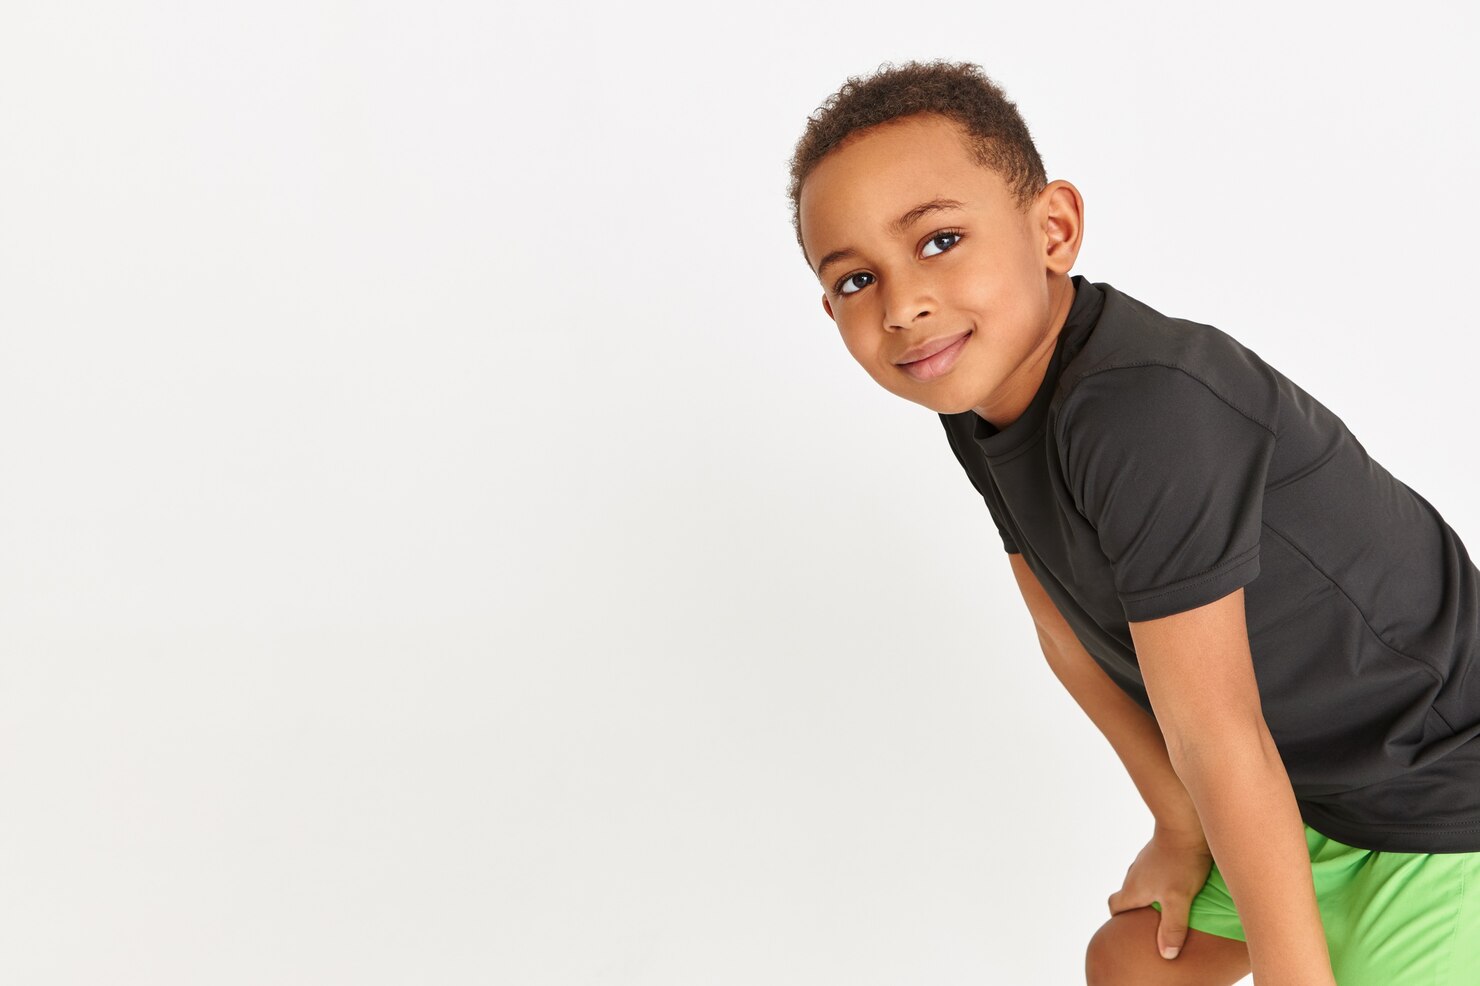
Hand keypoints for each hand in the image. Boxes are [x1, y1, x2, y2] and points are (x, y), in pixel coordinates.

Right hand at [1107, 824, 1214, 962]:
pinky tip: (1181, 881)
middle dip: (1137, 908)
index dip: (1120, 918)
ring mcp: (1145, 861)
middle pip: (1128, 895)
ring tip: (1171, 902)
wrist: (1185, 823)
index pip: (1114, 906)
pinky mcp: (1158, 852)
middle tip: (1154, 920)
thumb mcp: (1179, 899)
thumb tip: (1166, 954)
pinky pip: (1154, 870)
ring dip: (1151, 893)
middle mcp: (1134, 874)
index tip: (1131, 927)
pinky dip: (1161, 879)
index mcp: (1133, 888)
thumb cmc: (1181, 862)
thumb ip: (1172, 928)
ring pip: (1142, 882)